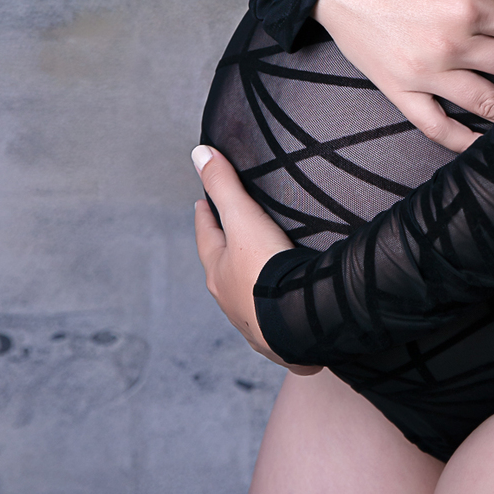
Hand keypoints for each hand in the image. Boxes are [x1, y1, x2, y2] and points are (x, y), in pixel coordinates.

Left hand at [192, 144, 321, 374]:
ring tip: (255, 274)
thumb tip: (199, 153)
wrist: (294, 322)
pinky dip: (272, 312)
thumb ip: (224, 185)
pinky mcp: (277, 340)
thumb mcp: (243, 218)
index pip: (206, 237)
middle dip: (223, 253)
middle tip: (227, 237)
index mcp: (219, 271)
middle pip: (221, 270)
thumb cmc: (265, 270)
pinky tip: (283, 312)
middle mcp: (230, 300)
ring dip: (245, 284)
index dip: (204, 217)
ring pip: (243, 298)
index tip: (201, 203)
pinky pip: (270, 321)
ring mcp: (252, 322)